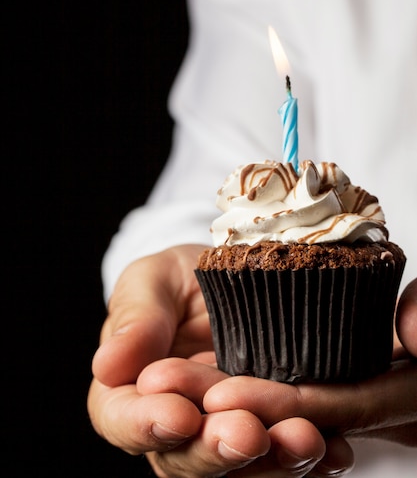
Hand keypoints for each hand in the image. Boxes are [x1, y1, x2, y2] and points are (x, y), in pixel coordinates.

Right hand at [88, 244, 352, 476]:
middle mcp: (175, 425)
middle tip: (247, 434)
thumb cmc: (181, 278)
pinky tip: (334, 450)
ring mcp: (222, 432)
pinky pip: (285, 455)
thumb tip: (107, 364)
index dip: (147, 425)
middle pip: (185, 457)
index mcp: (130, 390)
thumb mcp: (153, 280)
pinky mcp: (269, 428)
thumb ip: (136, 318)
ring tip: (302, 440)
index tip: (178, 414)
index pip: (123, 420)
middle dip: (216, 450)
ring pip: (240, 467)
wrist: (233, 277)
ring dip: (272, 461)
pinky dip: (312, 458)